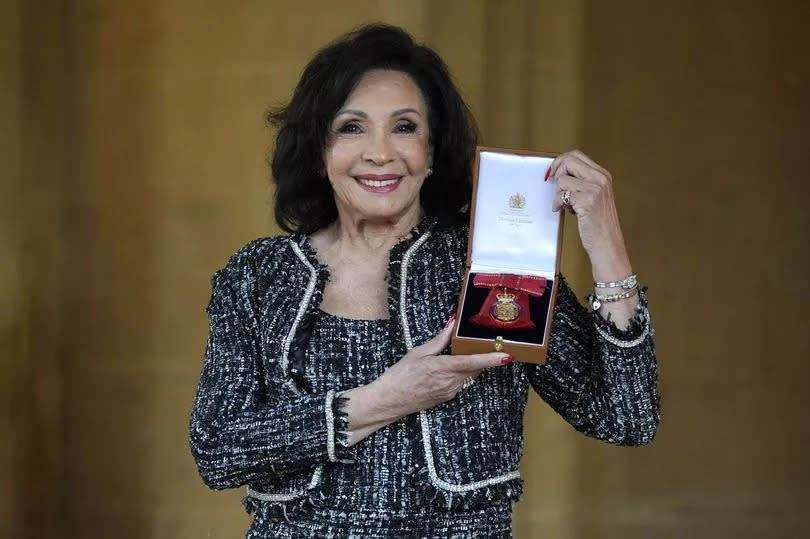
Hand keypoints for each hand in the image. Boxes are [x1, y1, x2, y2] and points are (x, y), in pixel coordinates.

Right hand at [349, 316, 511, 428]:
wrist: (389, 401)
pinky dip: (460, 372)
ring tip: (464, 352)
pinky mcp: (447, 397)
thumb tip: (451, 324)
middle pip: (475, 368)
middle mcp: (451, 382)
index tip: (507, 356)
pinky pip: (460, 382)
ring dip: (471, 364)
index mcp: (444, 368)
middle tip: (490, 343)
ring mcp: (450, 391)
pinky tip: (450, 366)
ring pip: (469, 375)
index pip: (474, 362)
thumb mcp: (418, 353)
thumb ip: (439, 340)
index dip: (492, 359)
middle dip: (483, 356)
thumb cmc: (400, 375)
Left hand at [547, 150, 630, 271]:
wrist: (607, 243)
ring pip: (562, 180)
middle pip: (568, 161)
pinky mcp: (586, 201)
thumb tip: (558, 173)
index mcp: (602, 175)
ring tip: (567, 206)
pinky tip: (564, 211)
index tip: (553, 172)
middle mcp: (600, 178)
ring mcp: (594, 189)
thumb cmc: (598, 223)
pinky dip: (558, 204)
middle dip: (557, 173)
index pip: (576, 155)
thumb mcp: (594, 196)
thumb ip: (581, 183)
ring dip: (558, 194)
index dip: (560, 161)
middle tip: (556, 188)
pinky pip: (561, 195)